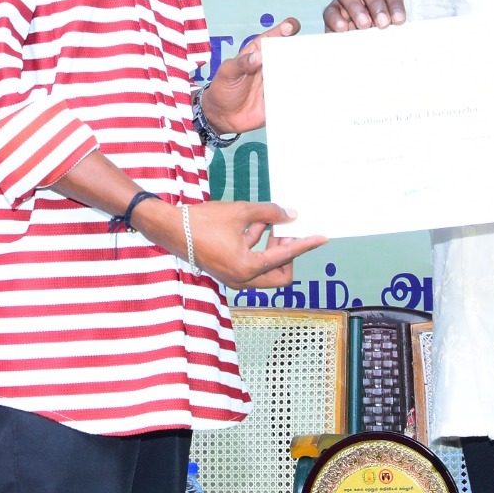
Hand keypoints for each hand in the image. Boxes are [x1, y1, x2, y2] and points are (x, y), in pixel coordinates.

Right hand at [187, 200, 325, 290]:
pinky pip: (252, 266)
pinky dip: (256, 250)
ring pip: (267, 271)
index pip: (286, 256)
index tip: (322, 238)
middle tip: (284, 232)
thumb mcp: (240, 212)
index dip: (305, 245)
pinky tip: (252, 228)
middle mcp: (243, 280)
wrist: (171, 230)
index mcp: (248, 267)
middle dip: (288, 254)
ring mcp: (235, 279)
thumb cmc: (204, 221)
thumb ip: (269, 213)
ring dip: (271, 250)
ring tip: (264, 224)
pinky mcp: (228, 273)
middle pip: (281, 275)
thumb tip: (292, 215)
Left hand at [201, 18, 300, 134]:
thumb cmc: (223, 88)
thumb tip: (257, 56)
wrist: (222, 116)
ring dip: (303, 71)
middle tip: (309, 49)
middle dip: (300, 49)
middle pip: (289, 54)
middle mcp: (270, 66)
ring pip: (294, 73)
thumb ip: (241, 63)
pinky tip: (307, 91)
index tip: (291, 26)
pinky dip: (300, 93)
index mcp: (257, 54)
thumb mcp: (227, 73)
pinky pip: (292, 94)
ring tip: (312, 70)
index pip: (272, 38)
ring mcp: (276, 82)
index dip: (283, 30)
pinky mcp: (279, 99)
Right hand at [323, 0, 405, 31]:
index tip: (398, 21)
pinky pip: (330, 11)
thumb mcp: (390, 24)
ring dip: (356, 8)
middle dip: (376, 4)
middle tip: (383, 23)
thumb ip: (393, 23)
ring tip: (365, 25)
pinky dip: (336, 19)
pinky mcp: (331, 10)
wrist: (364, 41)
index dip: (395, 4)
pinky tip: (344, 29)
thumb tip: (395, 28)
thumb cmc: (381, 29)